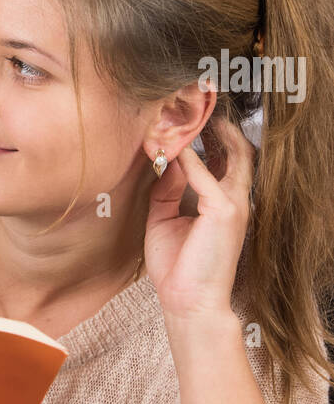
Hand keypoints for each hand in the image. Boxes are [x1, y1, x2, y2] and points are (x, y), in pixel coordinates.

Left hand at [144, 111, 254, 321]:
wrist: (187, 302)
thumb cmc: (177, 266)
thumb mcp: (164, 219)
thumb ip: (167, 189)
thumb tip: (165, 161)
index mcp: (224, 202)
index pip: (227, 159)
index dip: (212, 135)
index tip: (189, 116)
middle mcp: (235, 199)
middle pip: (238, 150)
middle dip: (220, 124)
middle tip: (198, 101)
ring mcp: (234, 204)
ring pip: (233, 154)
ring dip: (210, 131)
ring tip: (193, 109)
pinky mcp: (224, 212)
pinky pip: (206, 175)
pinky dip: (190, 157)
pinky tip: (174, 144)